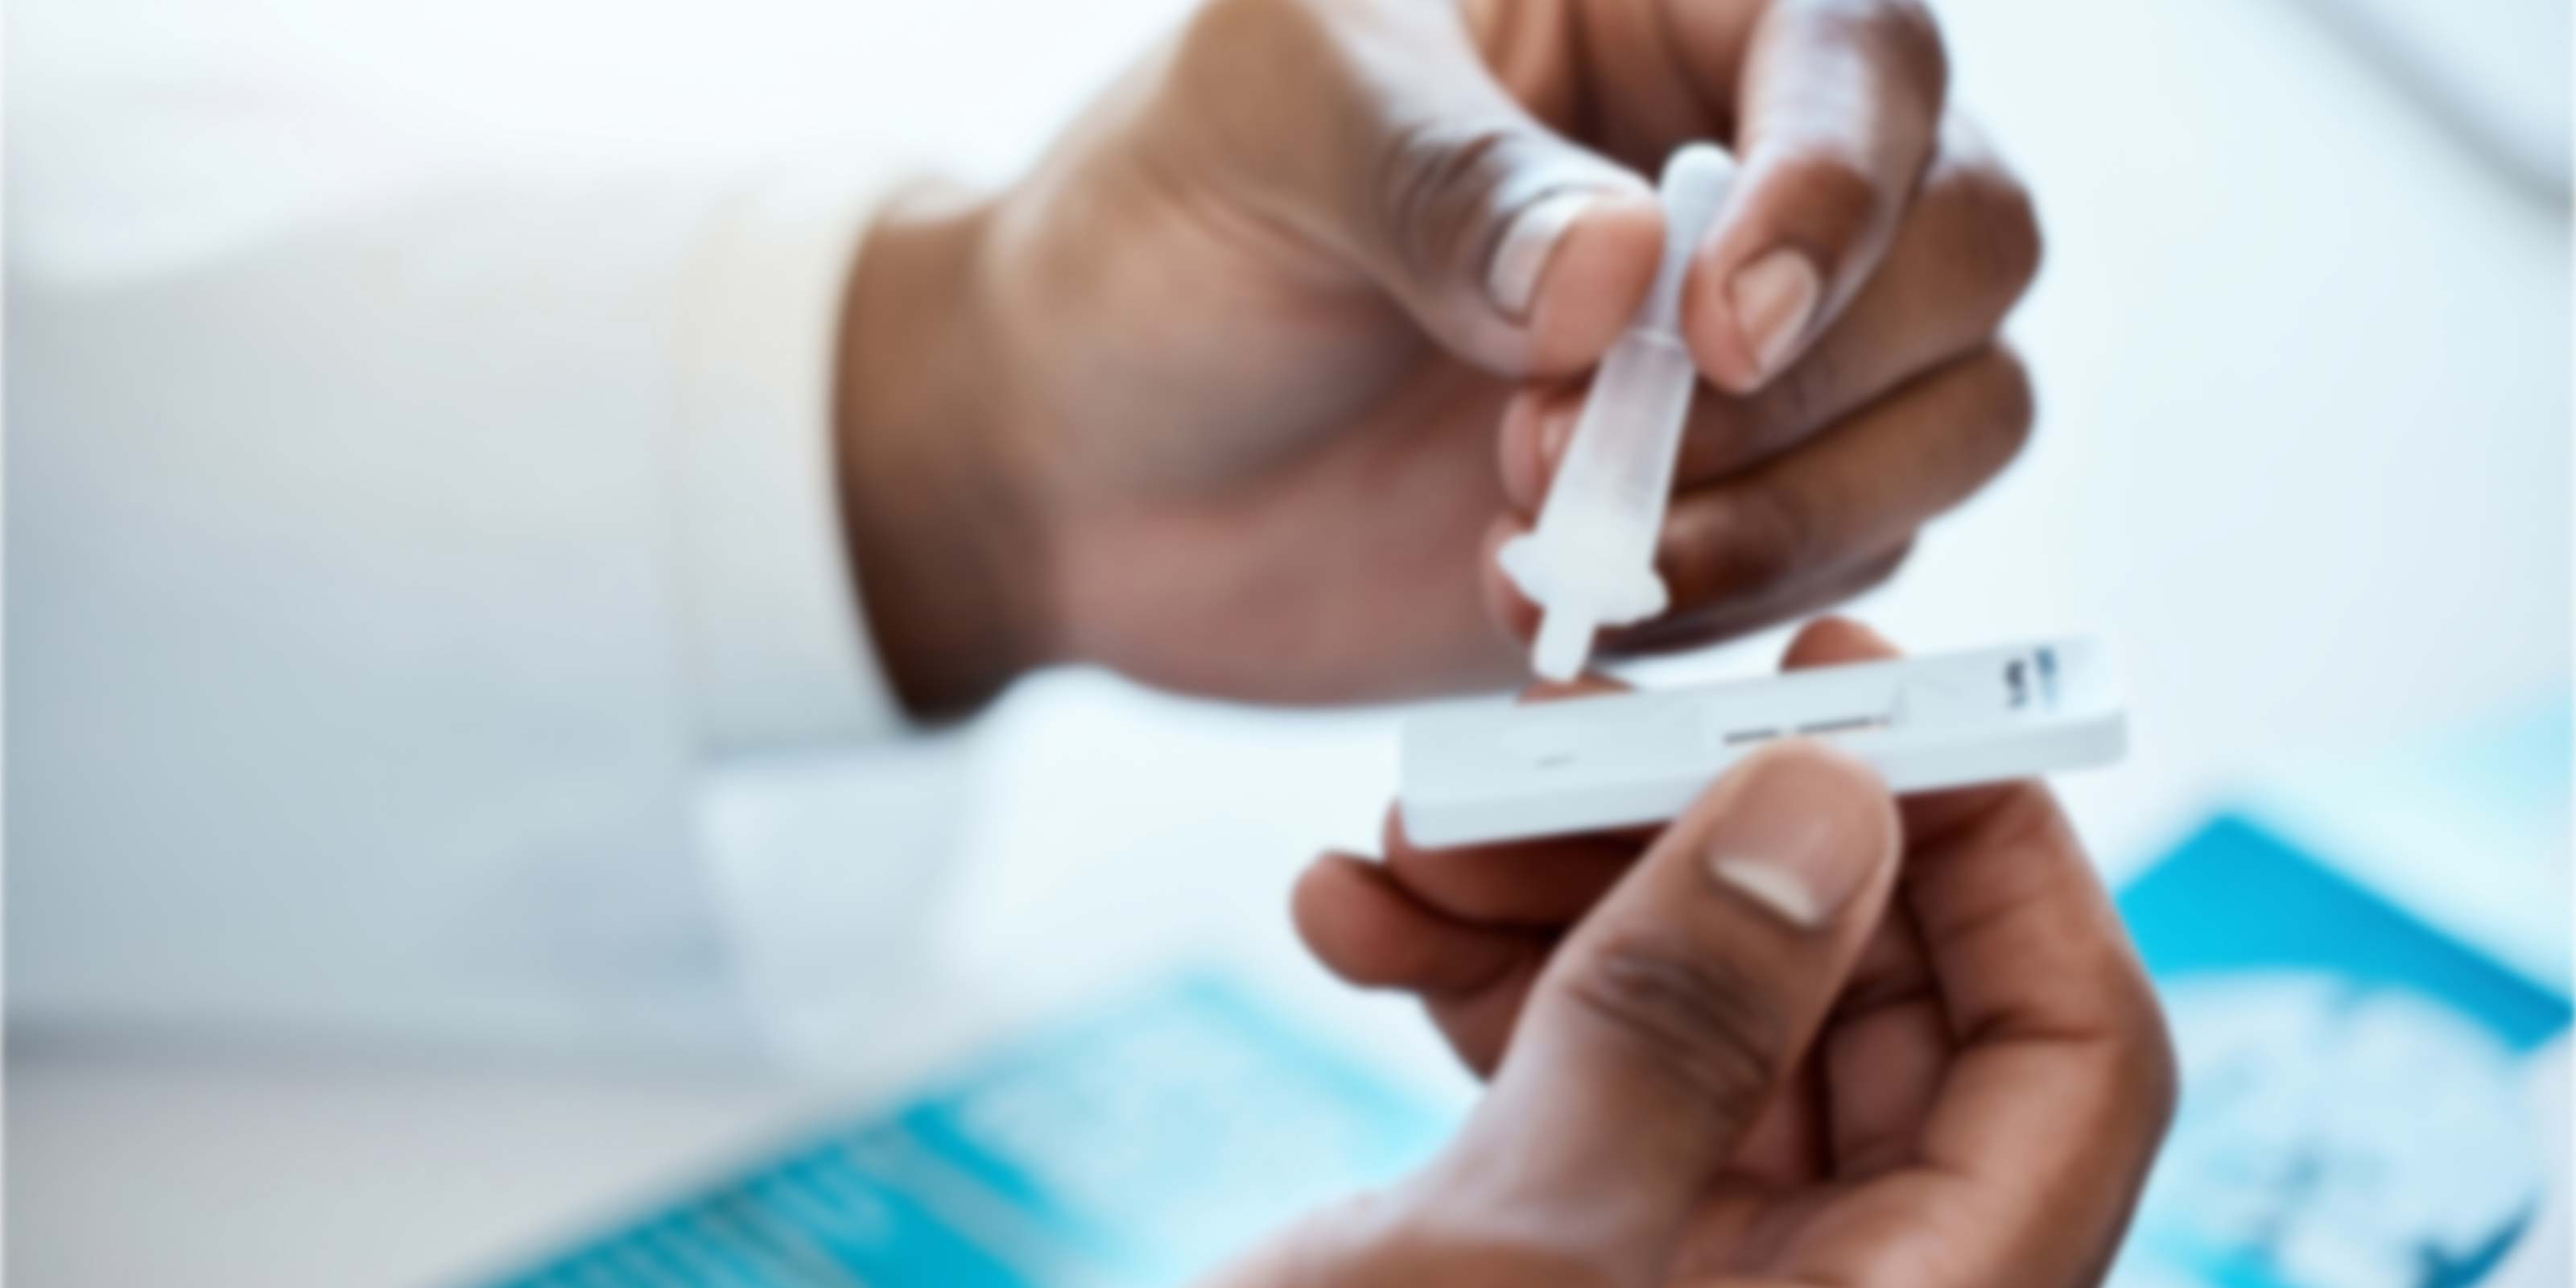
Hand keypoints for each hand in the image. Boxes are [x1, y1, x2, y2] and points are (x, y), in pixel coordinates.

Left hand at [840, 0, 2038, 715]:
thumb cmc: (1161, 233)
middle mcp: (1749, 167)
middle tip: (1557, 447)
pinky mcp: (1735, 515)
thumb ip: (1441, 179)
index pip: (1866, 50)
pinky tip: (1547, 605)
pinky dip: (1731, 609)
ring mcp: (1760, 356)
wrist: (1084, 455)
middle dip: (1806, 379)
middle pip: (1972, 242)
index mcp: (1660, 8)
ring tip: (1554, 547)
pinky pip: (1849, 564)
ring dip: (1789, 514)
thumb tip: (1623, 272)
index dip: (1842, 187)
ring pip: (1955, 418)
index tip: (1715, 328)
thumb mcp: (1258, 136)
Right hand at [1243, 617, 2173, 1286]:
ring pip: (1710, 1019)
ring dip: (1561, 896)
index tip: (1856, 693)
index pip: (2072, 1059)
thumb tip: (1827, 802)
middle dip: (1711, 842)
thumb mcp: (1509, 1260)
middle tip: (1562, 734)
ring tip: (1402, 833)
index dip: (1996, 852)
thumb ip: (1679, 1027)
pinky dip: (1483, 981)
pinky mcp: (1576, 1265)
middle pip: (1873, 1010)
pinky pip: (1585, 1076)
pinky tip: (1351, 918)